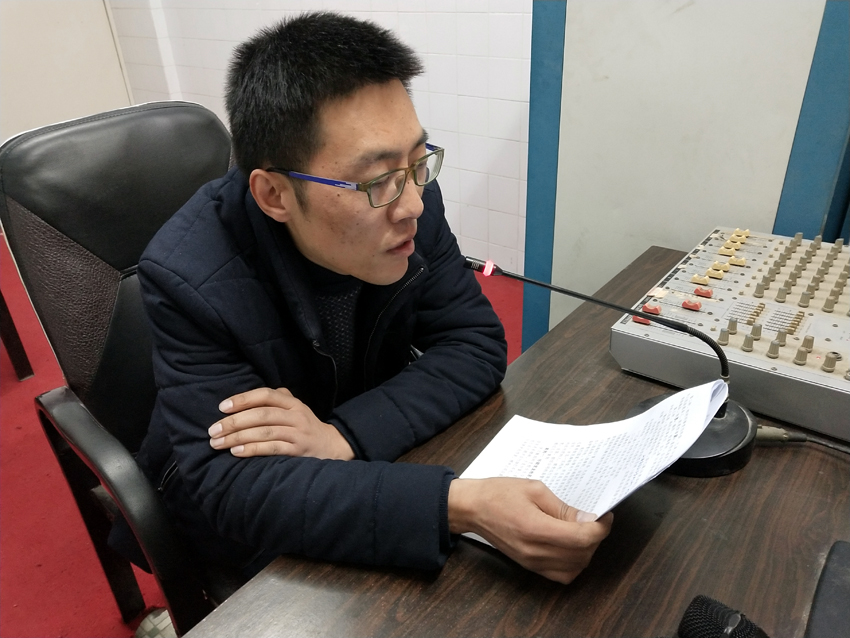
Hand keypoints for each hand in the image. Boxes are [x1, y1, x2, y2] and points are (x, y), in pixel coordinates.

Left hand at [208, 387, 354, 459]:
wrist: (333, 447)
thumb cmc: (305, 427)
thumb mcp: (295, 409)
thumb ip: (276, 399)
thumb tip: (245, 398)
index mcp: (292, 403)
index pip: (266, 395)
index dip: (243, 399)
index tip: (222, 407)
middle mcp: (296, 416)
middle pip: (261, 415)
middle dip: (234, 422)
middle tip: (213, 431)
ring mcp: (298, 433)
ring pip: (264, 432)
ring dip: (238, 438)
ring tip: (218, 443)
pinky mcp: (299, 451)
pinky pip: (273, 448)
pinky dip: (253, 450)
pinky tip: (237, 453)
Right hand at [447, 477, 612, 583]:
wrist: (472, 508)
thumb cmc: (499, 494)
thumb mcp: (535, 490)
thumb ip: (563, 508)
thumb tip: (588, 519)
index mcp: (536, 528)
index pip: (582, 538)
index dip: (600, 528)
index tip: (605, 516)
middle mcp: (535, 551)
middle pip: (581, 555)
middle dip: (595, 538)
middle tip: (593, 520)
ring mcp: (531, 562)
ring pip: (574, 569)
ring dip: (585, 552)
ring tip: (582, 532)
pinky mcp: (529, 566)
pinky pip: (561, 575)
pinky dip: (573, 564)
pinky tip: (570, 546)